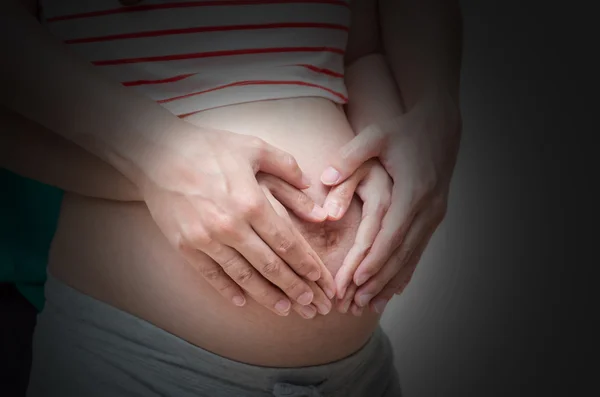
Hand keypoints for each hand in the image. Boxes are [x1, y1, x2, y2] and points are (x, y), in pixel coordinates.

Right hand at [137, 124, 335, 316]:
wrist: (156, 153)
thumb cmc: (208, 147)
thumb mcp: (253, 147)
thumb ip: (286, 166)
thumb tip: (311, 185)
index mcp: (251, 202)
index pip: (287, 242)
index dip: (306, 264)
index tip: (319, 279)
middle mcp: (230, 226)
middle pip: (270, 266)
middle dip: (294, 287)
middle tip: (310, 304)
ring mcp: (206, 239)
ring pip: (243, 276)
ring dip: (267, 296)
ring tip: (284, 309)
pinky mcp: (185, 246)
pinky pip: (211, 275)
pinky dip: (228, 291)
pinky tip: (243, 302)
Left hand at [320, 92, 460, 313]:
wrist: (440, 126)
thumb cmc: (402, 131)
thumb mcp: (375, 136)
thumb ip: (349, 157)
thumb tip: (325, 178)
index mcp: (412, 191)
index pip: (390, 234)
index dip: (373, 260)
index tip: (355, 281)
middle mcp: (427, 207)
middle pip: (400, 252)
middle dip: (377, 280)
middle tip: (355, 304)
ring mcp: (434, 214)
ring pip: (411, 256)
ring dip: (390, 282)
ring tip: (370, 306)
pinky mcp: (434, 216)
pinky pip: (418, 250)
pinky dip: (405, 271)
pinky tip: (394, 289)